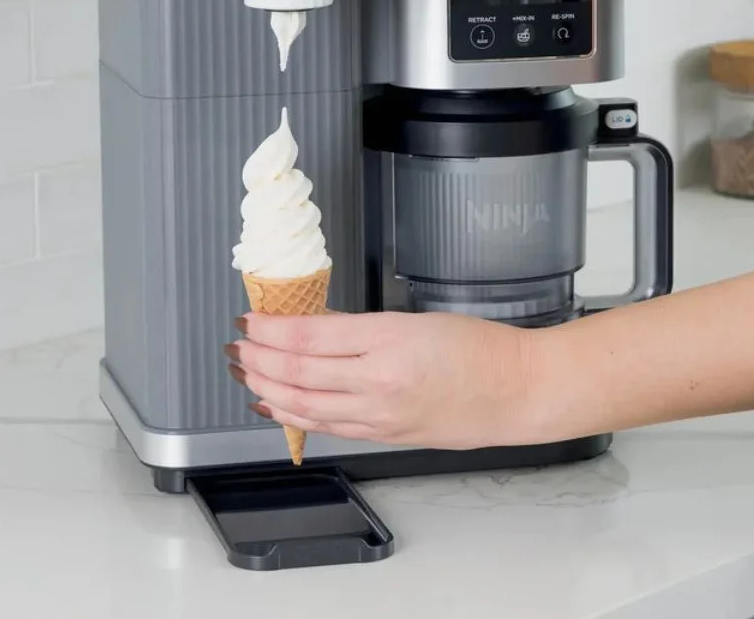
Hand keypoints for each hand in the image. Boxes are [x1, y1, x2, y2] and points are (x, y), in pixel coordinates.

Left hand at [227, 309, 540, 450]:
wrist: (518, 392)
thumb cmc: (478, 349)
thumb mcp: (411, 319)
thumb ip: (356, 325)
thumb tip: (310, 322)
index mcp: (386, 340)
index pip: (307, 336)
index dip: (268, 328)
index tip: (247, 318)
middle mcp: (378, 381)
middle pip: (297, 372)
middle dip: (256, 359)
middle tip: (235, 346)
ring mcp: (379, 414)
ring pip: (304, 404)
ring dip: (265, 388)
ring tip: (243, 372)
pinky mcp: (384, 435)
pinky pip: (327, 426)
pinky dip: (292, 415)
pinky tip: (273, 405)